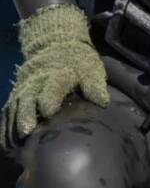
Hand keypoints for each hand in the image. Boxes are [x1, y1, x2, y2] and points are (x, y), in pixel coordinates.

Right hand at [2, 4, 108, 148]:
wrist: (56, 45)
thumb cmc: (78, 62)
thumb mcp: (91, 69)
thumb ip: (94, 85)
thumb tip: (102, 101)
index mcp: (59, 74)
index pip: (53, 86)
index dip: (50, 98)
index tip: (48, 112)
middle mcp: (37, 82)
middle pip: (28, 98)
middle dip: (26, 115)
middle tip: (25, 132)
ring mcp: (25, 88)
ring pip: (16, 106)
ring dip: (13, 124)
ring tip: (14, 142)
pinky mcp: (18, 95)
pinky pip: (8, 111)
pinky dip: (6, 126)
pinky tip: (7, 142)